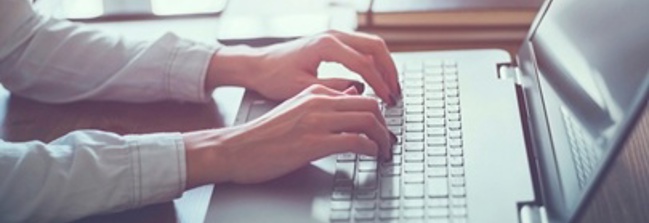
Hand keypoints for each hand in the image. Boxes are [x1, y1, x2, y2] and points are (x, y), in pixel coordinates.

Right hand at [183, 85, 395, 186]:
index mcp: (314, 92)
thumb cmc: (264, 134)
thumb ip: (324, 102)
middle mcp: (318, 102)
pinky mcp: (313, 143)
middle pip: (370, 105)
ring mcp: (316, 122)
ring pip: (367, 121)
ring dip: (382, 138)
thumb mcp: (296, 108)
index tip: (382, 129)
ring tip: (383, 151)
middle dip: (385, 125)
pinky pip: (355, 141)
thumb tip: (351, 96)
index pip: (360, 96)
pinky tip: (370, 156)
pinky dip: (370, 149)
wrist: (236, 149)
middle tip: (388, 141)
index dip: (378, 114)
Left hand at [206, 30, 400, 104]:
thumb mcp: (302, 89)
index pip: (363, 63)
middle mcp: (333, 36)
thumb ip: (332, 90)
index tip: (387, 100)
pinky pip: (363, 48)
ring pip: (372, 45)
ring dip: (385, 66)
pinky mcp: (334, 42)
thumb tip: (359, 93)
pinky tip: (378, 81)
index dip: (379, 83)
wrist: (258, 65)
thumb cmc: (273, 77)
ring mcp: (334, 36)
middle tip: (396, 94)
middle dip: (389, 71)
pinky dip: (375, 63)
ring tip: (391, 89)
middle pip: (376, 47)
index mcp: (326, 45)